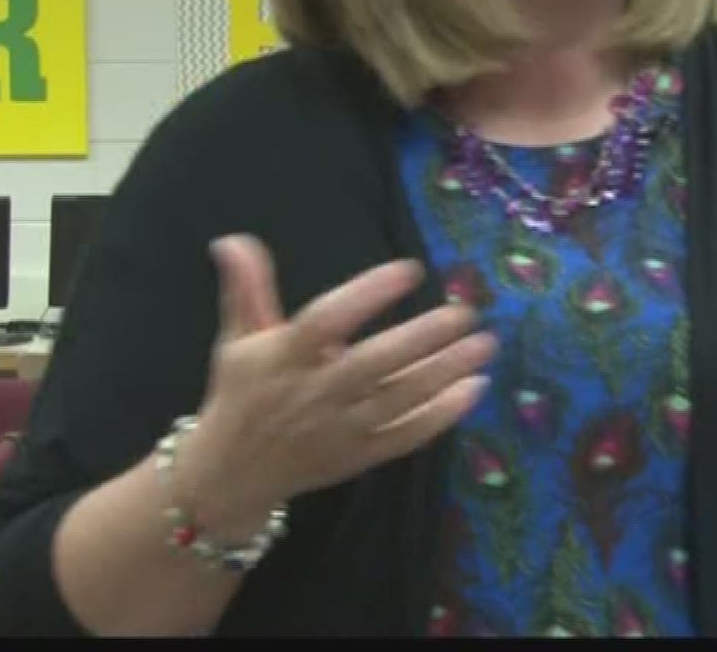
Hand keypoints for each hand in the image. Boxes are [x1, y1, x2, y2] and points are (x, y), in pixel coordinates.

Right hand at [170, 234, 496, 532]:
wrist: (231, 476)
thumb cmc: (240, 396)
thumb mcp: (237, 339)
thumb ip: (247, 288)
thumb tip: (232, 239)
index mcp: (284, 357)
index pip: (326, 319)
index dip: (368, 293)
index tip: (411, 268)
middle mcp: (315, 393)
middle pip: (375, 363)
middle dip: (423, 337)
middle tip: (466, 312)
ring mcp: (341, 428)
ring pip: (400, 399)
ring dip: (445, 373)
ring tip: (484, 344)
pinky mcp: (360, 456)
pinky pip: (407, 436)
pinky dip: (442, 415)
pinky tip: (475, 388)